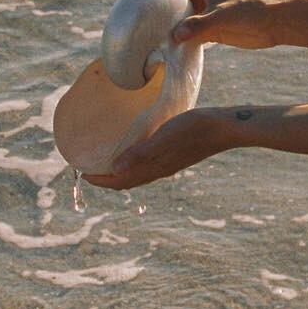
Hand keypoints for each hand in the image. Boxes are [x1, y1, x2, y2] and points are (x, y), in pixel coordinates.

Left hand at [83, 108, 229, 190]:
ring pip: (138, 174)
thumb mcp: (165, 136)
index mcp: (156, 167)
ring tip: (106, 161)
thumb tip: (115, 169)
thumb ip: (142, 153)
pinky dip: (134, 163)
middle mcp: (161, 169)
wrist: (226, 128)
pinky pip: (149, 165)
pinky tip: (135, 151)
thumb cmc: (196, 128)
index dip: (100, 180)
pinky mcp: (176, 155)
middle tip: (88, 169)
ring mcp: (170, 163)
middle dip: (107, 178)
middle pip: (128, 181)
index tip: (81, 173)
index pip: (121, 180)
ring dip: (120, 172)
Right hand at [153, 0, 278, 50]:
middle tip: (133, 23)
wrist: (274, 23)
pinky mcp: (211, 30)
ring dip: (164, 27)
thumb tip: (174, 36)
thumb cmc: (251, 11)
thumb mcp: (222, 16)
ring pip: (176, 18)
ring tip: (144, 39)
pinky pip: (188, 35)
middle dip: (151, 8)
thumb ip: (199, 25)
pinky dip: (178, 41)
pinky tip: (167, 53)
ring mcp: (203, 14)